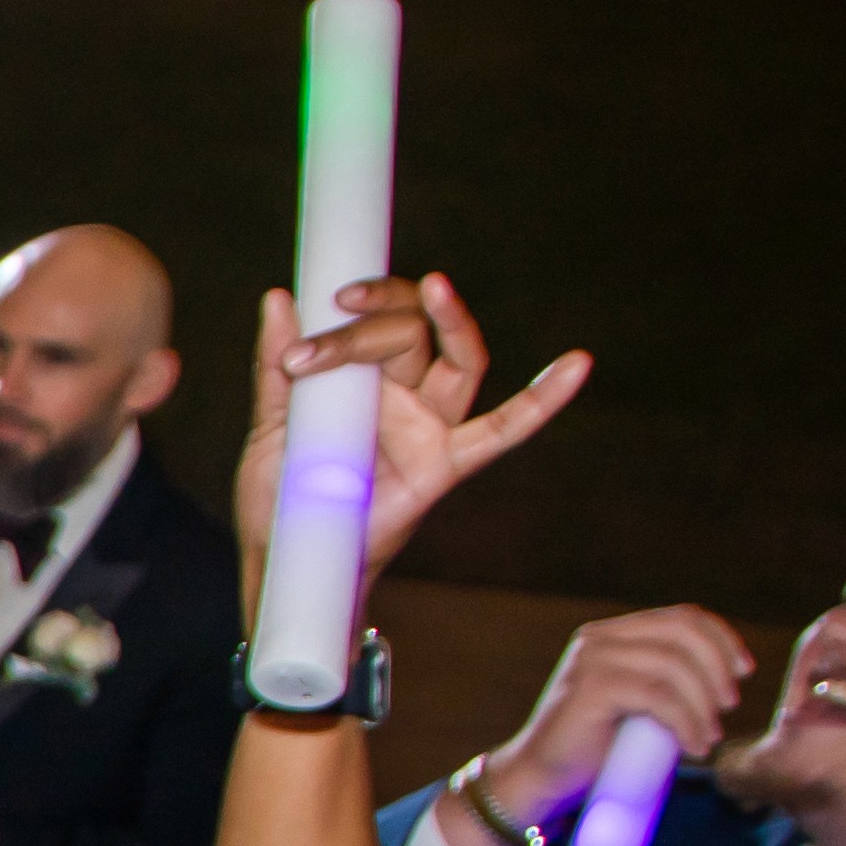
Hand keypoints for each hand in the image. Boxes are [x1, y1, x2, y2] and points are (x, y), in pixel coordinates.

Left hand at [228, 272, 587, 598]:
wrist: (288, 556)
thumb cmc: (280, 495)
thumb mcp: (270, 425)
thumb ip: (275, 366)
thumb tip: (278, 299)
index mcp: (363, 377)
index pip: (380, 317)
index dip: (365, 302)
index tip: (332, 297)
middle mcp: (403, 393)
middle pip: (411, 333)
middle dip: (368, 328)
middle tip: (319, 344)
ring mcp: (428, 426)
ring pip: (460, 359)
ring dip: (451, 321)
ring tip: (435, 289)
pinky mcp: (444, 464)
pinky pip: (502, 431)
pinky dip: (542, 401)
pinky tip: (575, 366)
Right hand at [462, 603, 757, 845]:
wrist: (543, 780)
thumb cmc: (597, 749)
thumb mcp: (641, 703)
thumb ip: (669, 680)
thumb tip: (727, 676)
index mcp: (614, 635)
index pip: (682, 617)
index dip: (722, 639)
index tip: (743, 673)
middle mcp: (599, 639)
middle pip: (682, 633)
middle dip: (717, 670)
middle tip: (728, 708)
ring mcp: (591, 661)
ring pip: (673, 666)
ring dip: (703, 705)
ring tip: (710, 737)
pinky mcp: (589, 689)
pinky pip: (657, 696)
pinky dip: (686, 722)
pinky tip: (695, 746)